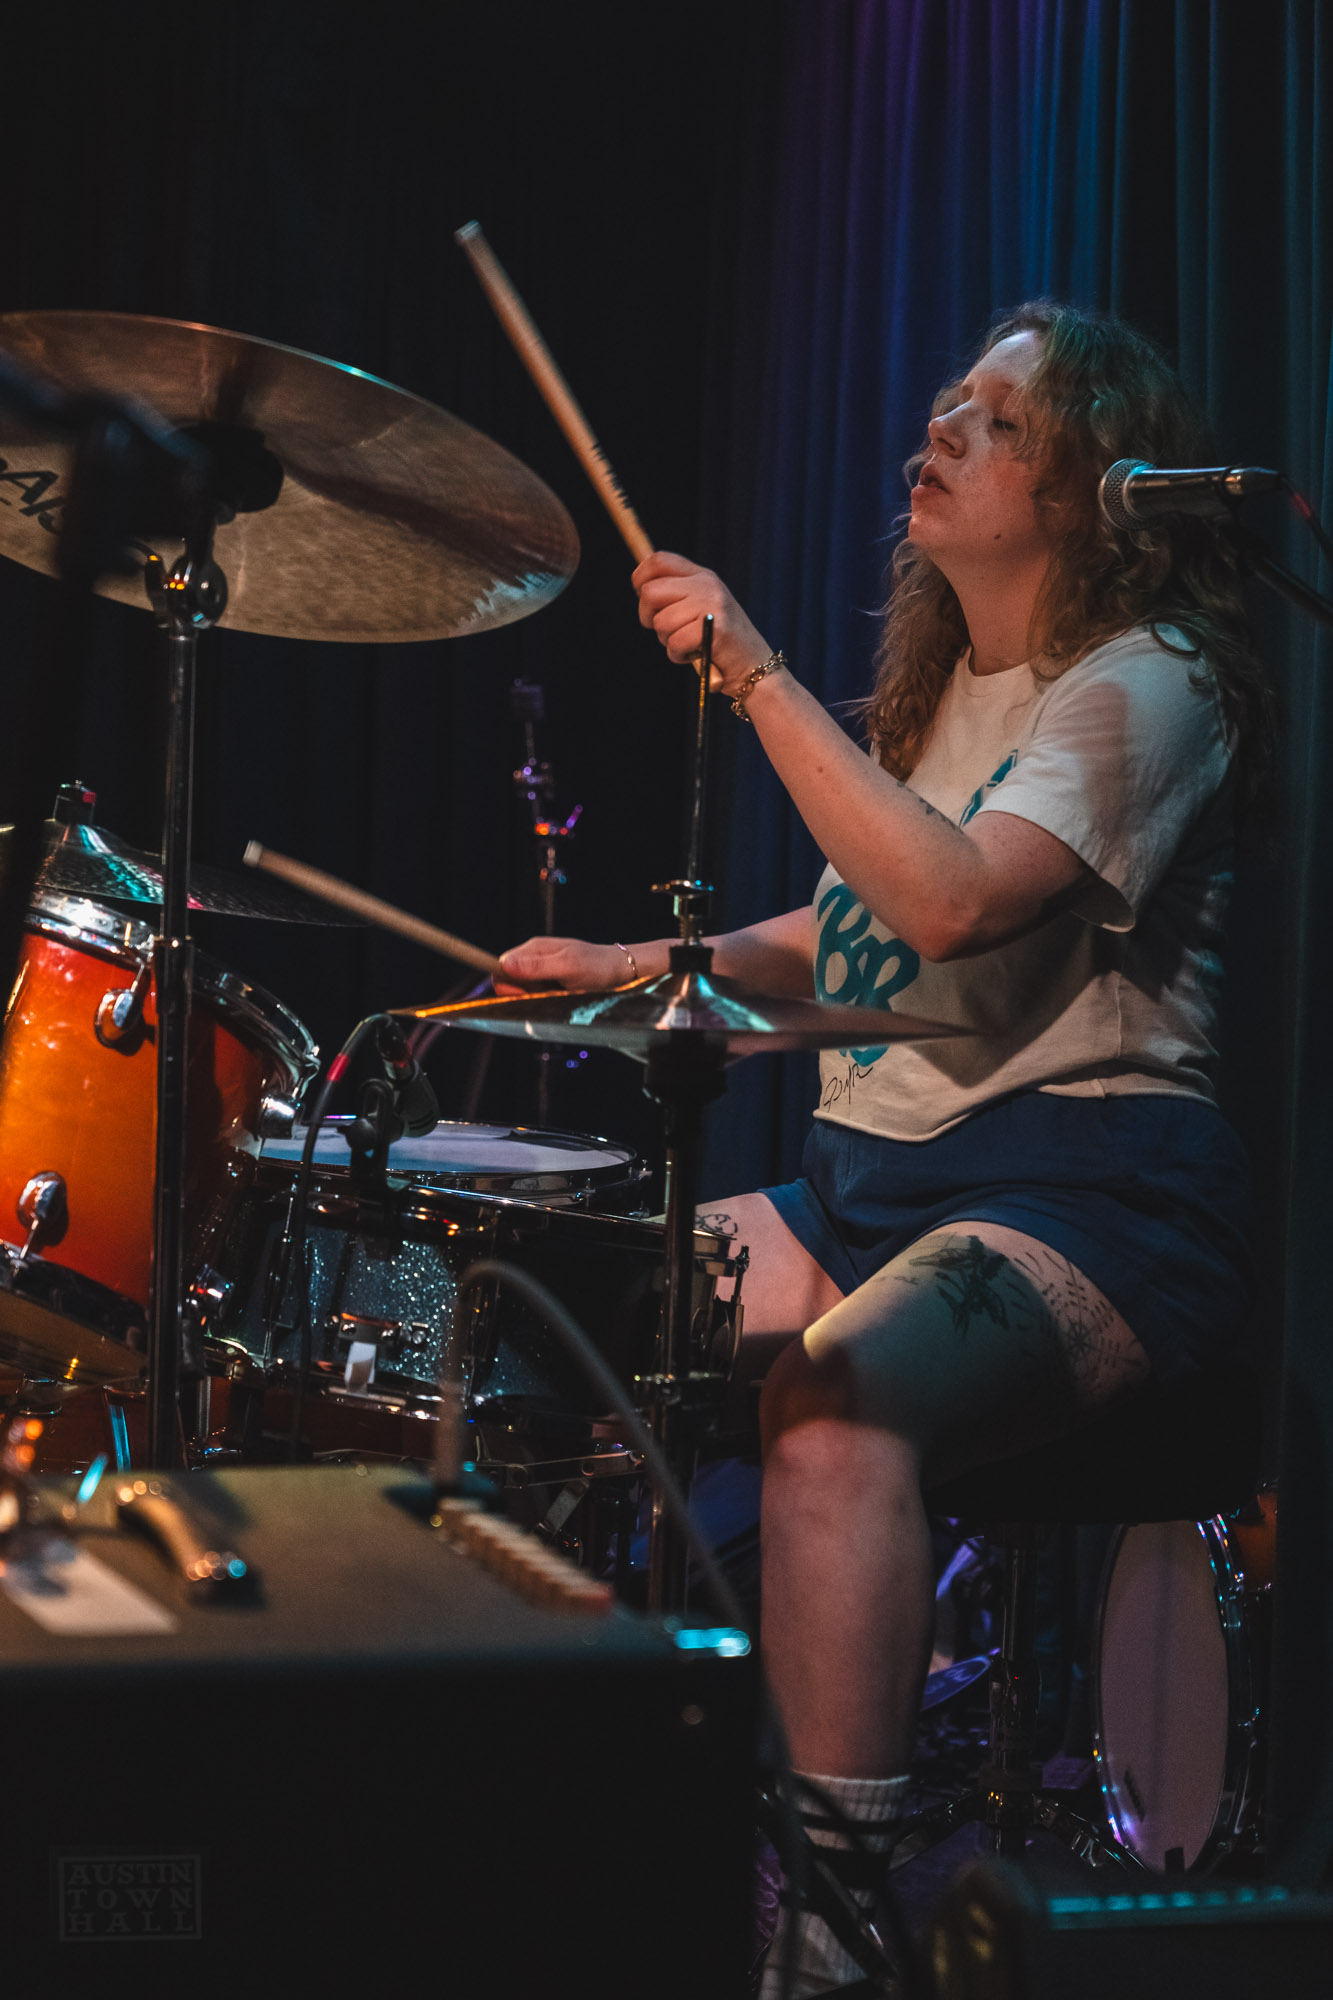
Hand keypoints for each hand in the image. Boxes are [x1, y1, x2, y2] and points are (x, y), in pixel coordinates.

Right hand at [495, 936, 630, 994]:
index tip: (525, 992)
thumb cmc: (598, 966)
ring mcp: (542, 971)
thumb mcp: (568, 966)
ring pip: (523, 990)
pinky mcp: (550, 982)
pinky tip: (562, 995)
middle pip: (509, 980)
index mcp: (534, 948)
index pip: (501, 965)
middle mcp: (534, 958)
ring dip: (537, 997)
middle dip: (524, 992)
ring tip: (559, 992)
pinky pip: (536, 995)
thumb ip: (537, 966)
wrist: (621, 971)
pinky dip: (546, 999)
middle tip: (549, 992)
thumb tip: (505, 965)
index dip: (507, 984)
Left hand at [632, 551, 771, 693]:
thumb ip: (676, 594)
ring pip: (661, 622)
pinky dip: (679, 655)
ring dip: (667, 641)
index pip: (659, 561)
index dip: (641, 578)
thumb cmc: (719, 642)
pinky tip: (695, 655)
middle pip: (650, 591)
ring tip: (689, 644)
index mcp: (702, 576)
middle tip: (666, 631)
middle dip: (648, 616)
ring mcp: (712, 604)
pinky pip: (675, 642)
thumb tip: (641, 588)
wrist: (754, 667)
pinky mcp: (715, 629)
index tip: (643, 598)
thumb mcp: (699, 608)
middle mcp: (707, 585)